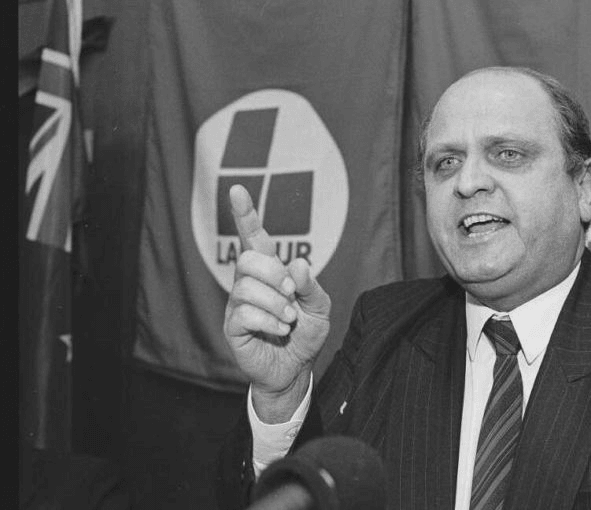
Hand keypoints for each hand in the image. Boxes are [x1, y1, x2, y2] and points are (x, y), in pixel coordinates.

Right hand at [223, 184, 330, 421]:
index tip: (237, 190)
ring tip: (288, 318)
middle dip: (274, 272)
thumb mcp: (320, 307)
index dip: (245, 214)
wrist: (297, 369)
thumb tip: (298, 264)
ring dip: (275, 302)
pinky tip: (279, 329)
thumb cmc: (306, 334)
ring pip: (246, 286)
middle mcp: (249, 283)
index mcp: (270, 271)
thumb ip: (311, 284)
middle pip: (247, 257)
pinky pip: (244, 313)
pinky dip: (269, 320)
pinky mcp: (233, 327)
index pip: (254, 237)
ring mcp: (238, 305)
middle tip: (291, 292)